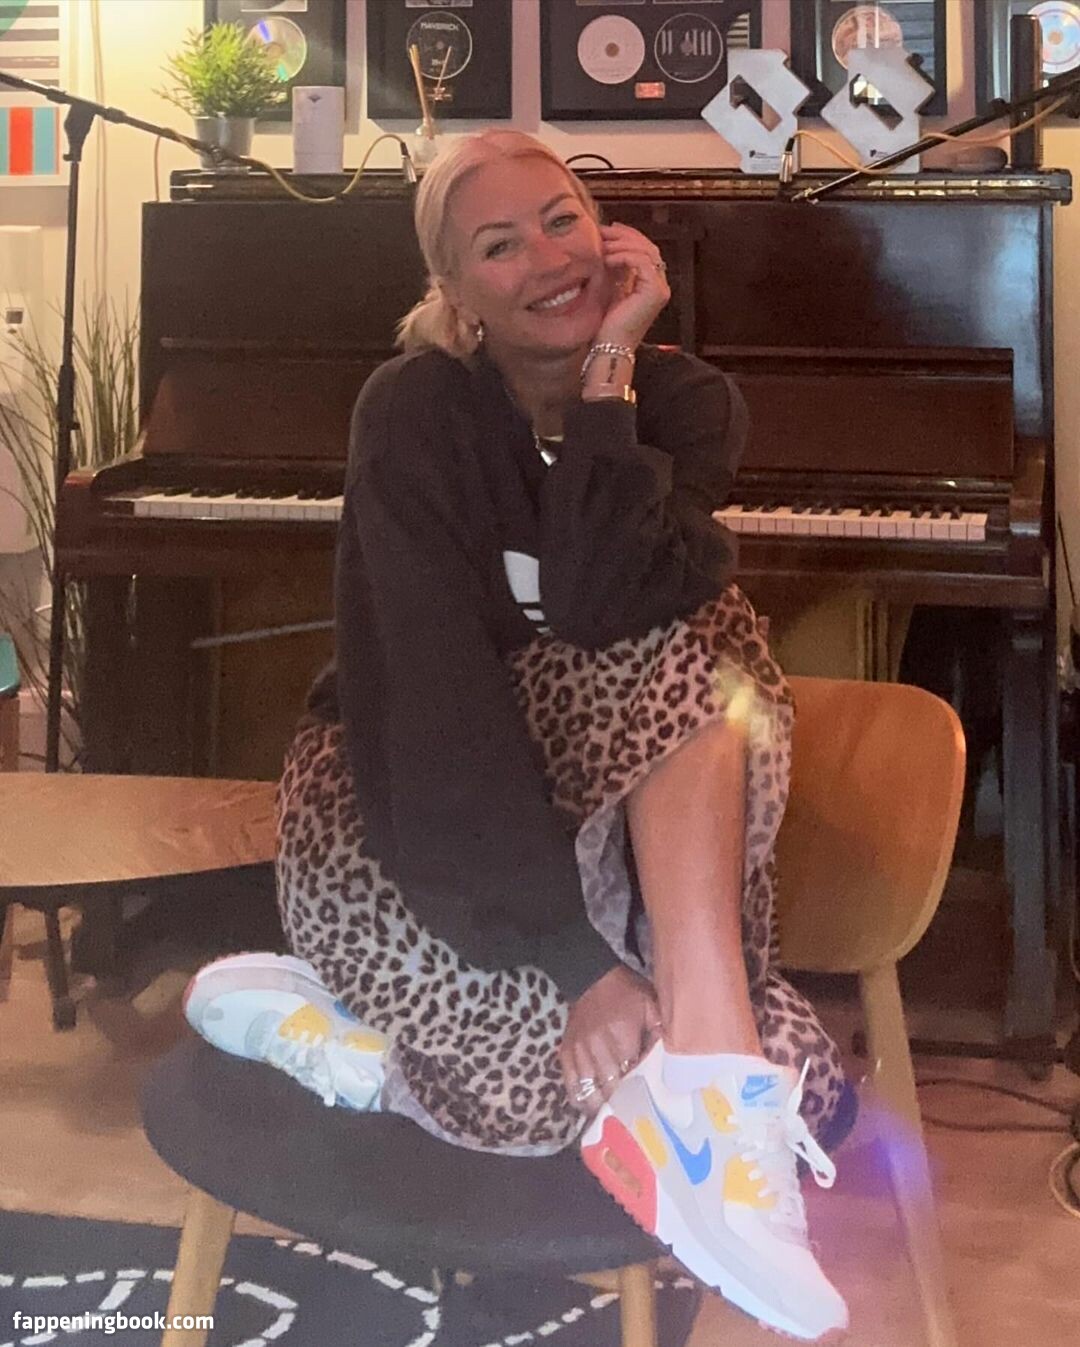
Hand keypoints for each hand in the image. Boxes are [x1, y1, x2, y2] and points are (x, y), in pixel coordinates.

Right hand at [559, 966, 661, 1117]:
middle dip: (622, 1104)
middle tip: (634, 1120)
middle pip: (609, 1087)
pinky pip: (571, 1084)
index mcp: (620, 1035)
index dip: (640, 1092)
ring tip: (614, 1121)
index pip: (631, 1075)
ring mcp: (579, 1051)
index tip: (649, 1106)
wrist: (592, 977)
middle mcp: (596, 1046)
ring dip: (601, 1107)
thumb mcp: (651, 1005)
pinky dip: (580, 1100)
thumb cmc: (627, 993)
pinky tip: (591, 1110)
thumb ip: (660, 1032)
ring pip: (589, 1090)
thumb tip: (671, 1060)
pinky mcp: (566, 1053)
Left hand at [594, 222, 670, 350]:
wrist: (609, 347)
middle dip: (624, 235)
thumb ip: (616, 267)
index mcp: (652, 284)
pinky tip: (607, 260)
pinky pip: (642, 262)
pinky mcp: (655, 292)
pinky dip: (624, 256)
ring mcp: (660, 289)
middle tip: (603, 231)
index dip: (628, 235)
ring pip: (646, 251)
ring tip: (602, 246)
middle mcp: (661, 285)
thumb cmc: (606, 323)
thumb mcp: (611, 287)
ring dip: (622, 244)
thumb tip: (608, 242)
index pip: (646, 249)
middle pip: (648, 246)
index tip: (607, 230)